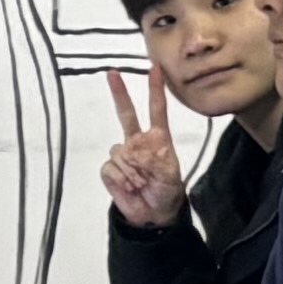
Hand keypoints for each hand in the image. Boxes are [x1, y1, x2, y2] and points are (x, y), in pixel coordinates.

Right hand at [102, 77, 186, 229]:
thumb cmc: (167, 191)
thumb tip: (135, 149)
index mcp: (157, 139)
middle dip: (119, 93)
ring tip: (141, 183)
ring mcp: (123, 154)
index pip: (156, 109)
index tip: (154, 69)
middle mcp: (137, 142)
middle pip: (126, 113)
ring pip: (118, 150)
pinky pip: (111, 168)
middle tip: (112, 73)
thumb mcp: (171, 173)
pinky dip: (121, 179)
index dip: (155, 90)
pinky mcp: (110, 169)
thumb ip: (155, 157)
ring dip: (131, 170)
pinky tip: (129, 187)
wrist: (154, 214)